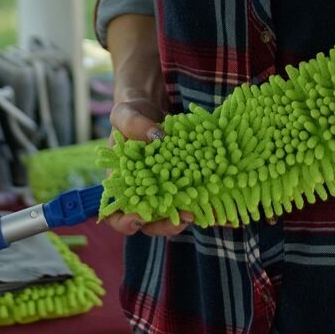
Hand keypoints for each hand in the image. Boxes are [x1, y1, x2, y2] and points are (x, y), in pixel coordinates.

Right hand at [105, 96, 193, 237]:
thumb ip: (134, 124)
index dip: (125, 222)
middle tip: (184, 217)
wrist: (150, 108)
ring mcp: (162, 189)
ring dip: (187, 217)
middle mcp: (141, 192)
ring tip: (204, 211)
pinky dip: (204, 201)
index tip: (139, 218)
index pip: (115, 214)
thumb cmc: (130, 114)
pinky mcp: (182, 182)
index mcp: (121, 183)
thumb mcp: (126, 114)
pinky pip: (191, 196)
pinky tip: (219, 199)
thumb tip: (157, 136)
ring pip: (172, 214)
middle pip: (148, 222)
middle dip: (165, 225)